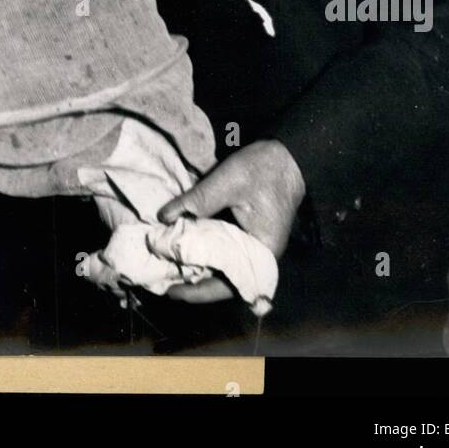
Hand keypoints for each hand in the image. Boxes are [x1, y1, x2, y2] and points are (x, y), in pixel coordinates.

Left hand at [157, 139, 305, 303]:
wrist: (286, 155)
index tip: (170, 291)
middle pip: (222, 279)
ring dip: (196, 266)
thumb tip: (163, 217)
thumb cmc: (263, 169)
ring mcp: (253, 245)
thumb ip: (197, 200)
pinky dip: (203, 250)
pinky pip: (223, 250)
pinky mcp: (247, 234)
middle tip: (161, 279)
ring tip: (167, 265)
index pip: (227, 285)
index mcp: (260, 252)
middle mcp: (258, 256)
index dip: (196, 292)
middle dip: (191, 281)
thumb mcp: (228, 181)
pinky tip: (182, 245)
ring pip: (221, 266)